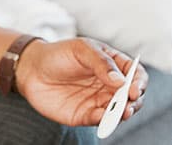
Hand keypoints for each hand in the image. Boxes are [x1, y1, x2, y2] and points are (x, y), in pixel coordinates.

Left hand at [15, 38, 147, 126]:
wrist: (31, 69)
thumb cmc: (59, 54)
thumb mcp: (81, 49)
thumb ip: (101, 63)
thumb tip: (121, 81)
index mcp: (113, 65)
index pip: (136, 74)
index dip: (139, 82)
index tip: (135, 88)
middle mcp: (110, 85)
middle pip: (132, 97)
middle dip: (135, 102)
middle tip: (129, 104)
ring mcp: (99, 101)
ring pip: (118, 111)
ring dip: (122, 114)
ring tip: (121, 113)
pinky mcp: (85, 114)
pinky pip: (99, 120)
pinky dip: (104, 121)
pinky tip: (103, 117)